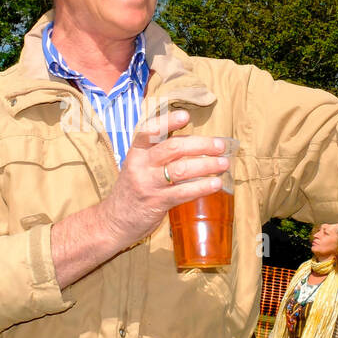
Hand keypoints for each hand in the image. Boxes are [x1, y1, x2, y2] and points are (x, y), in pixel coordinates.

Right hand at [98, 110, 231, 250]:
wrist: (113, 221)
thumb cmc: (132, 191)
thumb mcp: (137, 167)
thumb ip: (158, 155)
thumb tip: (193, 144)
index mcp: (135, 153)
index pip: (149, 131)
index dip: (168, 122)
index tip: (186, 116)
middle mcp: (140, 165)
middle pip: (173, 148)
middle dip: (200, 144)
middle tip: (220, 145)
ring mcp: (148, 184)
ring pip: (181, 169)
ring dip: (207, 165)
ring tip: (223, 163)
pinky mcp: (156, 203)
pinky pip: (183, 192)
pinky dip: (202, 187)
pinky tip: (216, 184)